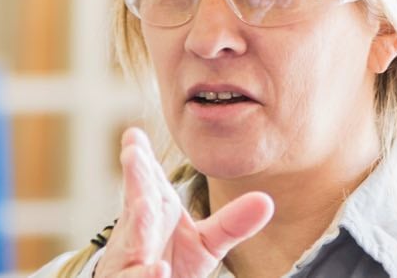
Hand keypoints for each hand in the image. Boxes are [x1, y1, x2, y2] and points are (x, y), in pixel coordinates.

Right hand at [94, 128, 274, 277]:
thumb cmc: (172, 262)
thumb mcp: (205, 243)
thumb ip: (232, 223)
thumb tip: (267, 200)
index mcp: (154, 212)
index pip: (148, 182)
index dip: (142, 160)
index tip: (136, 134)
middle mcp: (137, 232)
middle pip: (137, 202)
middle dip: (135, 179)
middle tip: (134, 153)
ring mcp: (130, 259)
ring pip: (132, 240)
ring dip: (138, 224)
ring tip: (145, 204)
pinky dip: (146, 275)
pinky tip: (160, 270)